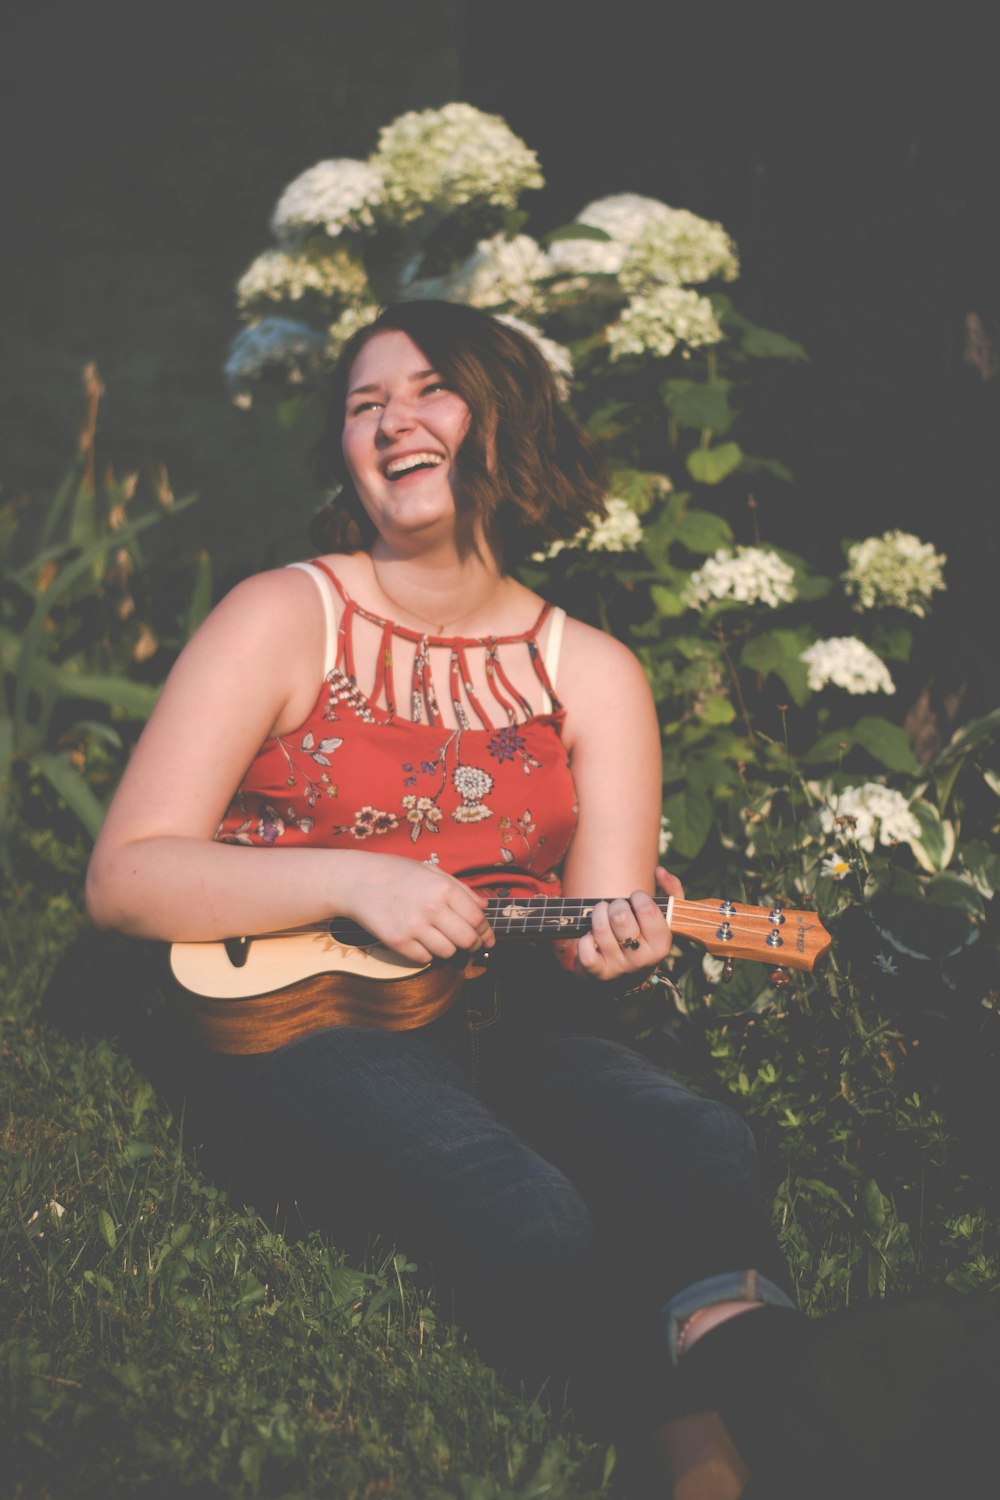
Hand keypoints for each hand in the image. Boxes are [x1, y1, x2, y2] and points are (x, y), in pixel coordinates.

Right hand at [345, 854, 494, 965]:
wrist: (356, 881)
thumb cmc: (396, 873)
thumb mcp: (431, 871)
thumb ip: (461, 889)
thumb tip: (484, 907)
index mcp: (443, 888)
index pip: (477, 918)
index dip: (484, 930)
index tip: (484, 935)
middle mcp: (431, 908)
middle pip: (467, 940)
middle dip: (472, 944)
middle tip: (469, 943)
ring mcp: (413, 927)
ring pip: (448, 952)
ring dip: (449, 949)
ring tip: (441, 938)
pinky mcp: (397, 942)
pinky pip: (425, 959)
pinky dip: (427, 953)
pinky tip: (421, 940)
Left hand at [574, 866, 683, 984]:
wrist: (626, 980)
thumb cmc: (645, 939)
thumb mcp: (665, 920)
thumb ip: (671, 892)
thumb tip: (660, 871)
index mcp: (662, 945)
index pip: (647, 909)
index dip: (638, 897)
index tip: (636, 900)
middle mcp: (642, 959)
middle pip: (620, 917)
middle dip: (615, 904)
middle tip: (617, 907)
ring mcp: (619, 968)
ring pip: (601, 929)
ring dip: (598, 914)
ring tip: (602, 913)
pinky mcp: (598, 974)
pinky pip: (586, 950)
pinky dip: (585, 938)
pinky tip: (592, 935)